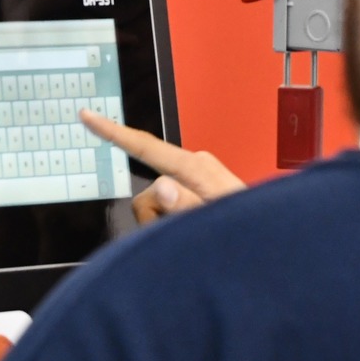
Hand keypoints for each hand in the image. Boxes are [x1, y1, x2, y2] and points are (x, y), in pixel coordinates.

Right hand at [80, 110, 245, 224]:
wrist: (270, 243)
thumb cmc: (250, 231)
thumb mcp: (217, 220)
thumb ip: (187, 205)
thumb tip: (160, 187)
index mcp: (198, 167)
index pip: (146, 146)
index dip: (113, 132)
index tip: (89, 117)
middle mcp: (194, 166)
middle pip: (147, 191)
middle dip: (155, 218)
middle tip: (181, 236)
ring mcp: (194, 178)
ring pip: (154, 203)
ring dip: (166, 225)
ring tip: (193, 235)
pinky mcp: (193, 188)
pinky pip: (166, 205)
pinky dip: (172, 223)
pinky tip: (191, 231)